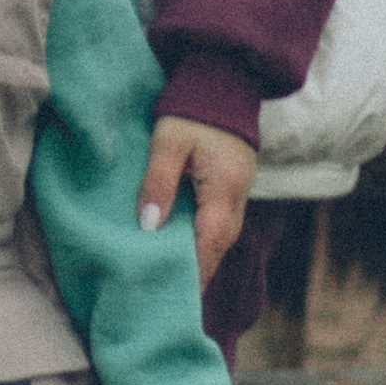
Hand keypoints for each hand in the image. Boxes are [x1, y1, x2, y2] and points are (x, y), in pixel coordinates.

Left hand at [139, 116, 257, 286]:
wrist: (223, 86)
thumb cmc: (191, 112)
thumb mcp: (167, 142)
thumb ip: (158, 181)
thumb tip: (148, 225)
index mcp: (222, 193)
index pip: (208, 245)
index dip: (191, 274)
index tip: (171, 298)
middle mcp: (236, 202)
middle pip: (215, 250)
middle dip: (193, 274)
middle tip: (165, 297)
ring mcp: (237, 198)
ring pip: (217, 241)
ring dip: (197, 260)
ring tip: (170, 281)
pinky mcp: (230, 192)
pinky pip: (216, 228)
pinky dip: (200, 242)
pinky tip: (180, 250)